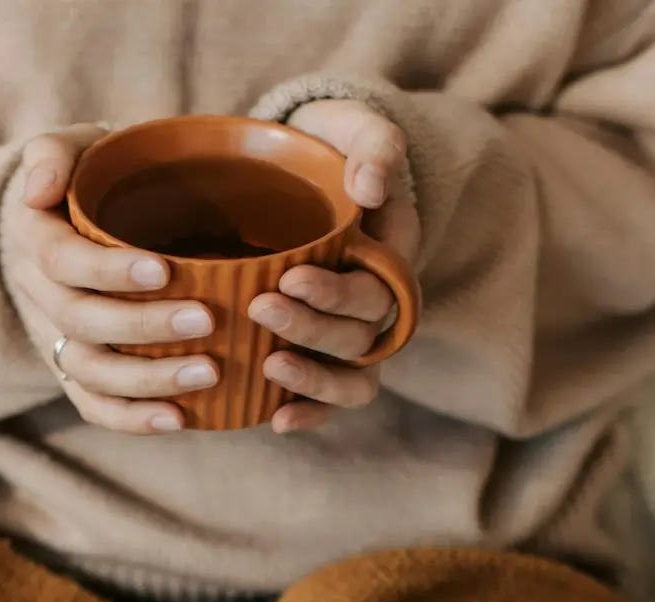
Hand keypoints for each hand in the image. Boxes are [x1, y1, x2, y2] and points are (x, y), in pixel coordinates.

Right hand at [1, 124, 219, 433]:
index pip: (61, 260)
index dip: (108, 270)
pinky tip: (180, 419)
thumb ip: (55, 153)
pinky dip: (133, 420)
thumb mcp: (74, 147)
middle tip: (205, 320)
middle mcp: (40, 294)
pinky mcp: (78, 371)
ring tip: (207, 372)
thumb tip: (39, 188)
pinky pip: (96, 406)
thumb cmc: (93, 177)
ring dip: (147, 379)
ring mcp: (58, 338)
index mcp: (35, 237)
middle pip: (81, 321)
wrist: (80, 220)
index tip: (163, 269)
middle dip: (142, 326)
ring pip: (90, 371)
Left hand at [256, 100, 420, 432]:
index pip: (377, 288)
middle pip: (360, 334)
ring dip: (314, 378)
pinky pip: (331, 398)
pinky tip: (276, 420)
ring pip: (353, 376)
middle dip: (312, 328)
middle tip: (261, 307)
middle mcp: (377, 301)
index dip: (337, 293)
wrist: (296, 169)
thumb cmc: (325, 146)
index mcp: (392, 253)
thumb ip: (373, 146)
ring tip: (269, 365)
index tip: (290, 276)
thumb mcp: (350, 128)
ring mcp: (350, 332)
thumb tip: (371, 188)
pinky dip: (310, 413)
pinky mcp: (321, 352)